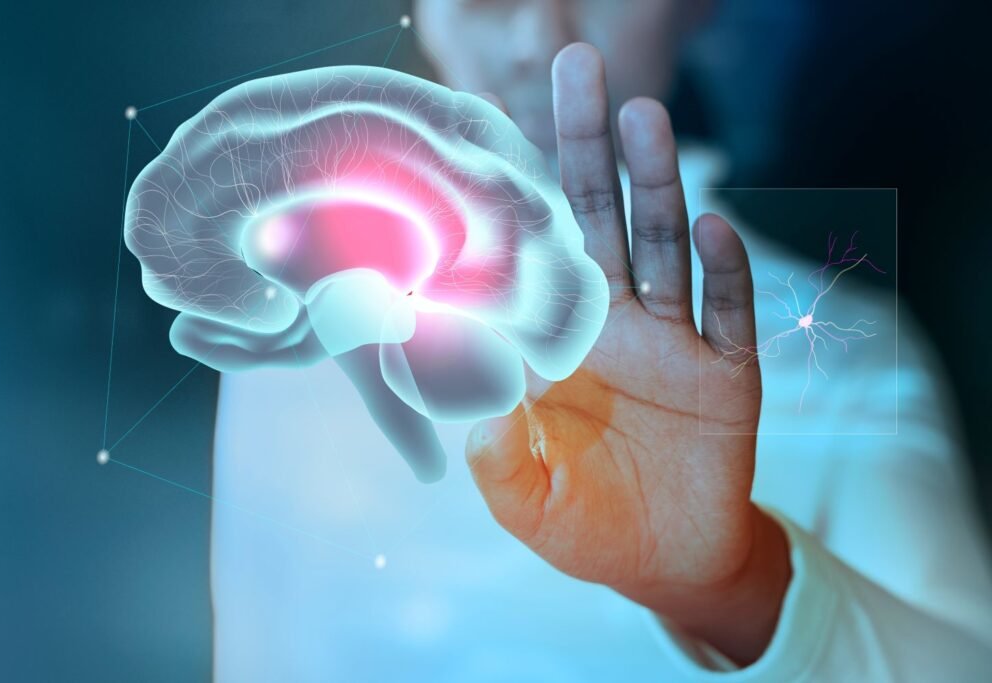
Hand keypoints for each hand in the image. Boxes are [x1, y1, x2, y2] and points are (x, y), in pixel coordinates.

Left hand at [467, 44, 790, 665]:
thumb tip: (472, 404)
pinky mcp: (727, 372)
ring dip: (654, 185)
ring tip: (643, 118)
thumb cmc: (585, 527)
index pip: (530, 259)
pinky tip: (712, 225)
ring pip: (661, 247)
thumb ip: (496, 457)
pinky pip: (728, 313)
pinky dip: (724, 272)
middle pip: (597, 221)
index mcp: (554, 346)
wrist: (669, 563)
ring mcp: (673, 342)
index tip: (489, 130)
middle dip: (584, 149)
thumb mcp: (525, 503)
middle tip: (574, 70)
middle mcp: (611, 326)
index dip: (513, 199)